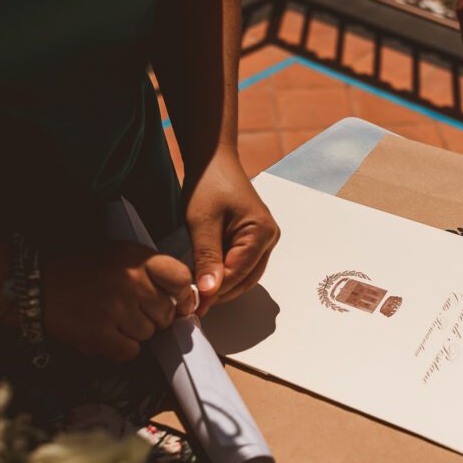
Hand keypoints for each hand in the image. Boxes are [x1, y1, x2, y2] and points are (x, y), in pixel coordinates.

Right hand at [44, 242, 194, 360]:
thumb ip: (154, 272)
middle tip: (128, 310)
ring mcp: (116, 308)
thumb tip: (187, 297)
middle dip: (152, 317)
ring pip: (148, 334)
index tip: (176, 302)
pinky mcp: (101, 333)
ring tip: (111, 319)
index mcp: (138, 259)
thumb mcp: (121, 257)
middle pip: (166, 313)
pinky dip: (119, 348)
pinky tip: (104, 333)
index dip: (182, 295)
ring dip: (133, 333)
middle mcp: (130, 281)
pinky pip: (130, 351)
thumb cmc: (83, 273)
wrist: (38, 285)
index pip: (181, 279)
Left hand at [185, 153, 279, 315]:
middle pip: (246, 279)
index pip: (239, 273)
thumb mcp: (202, 221)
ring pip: (244, 276)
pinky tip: (205, 275)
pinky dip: (224, 274)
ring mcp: (264, 240)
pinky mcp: (254, 240)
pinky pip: (241, 266)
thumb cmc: (209, 183)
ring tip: (196, 290)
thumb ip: (207, 257)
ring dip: (222, 285)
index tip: (193, 302)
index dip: (216, 291)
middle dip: (220, 291)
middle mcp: (269, 238)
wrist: (212, 160)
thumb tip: (209, 290)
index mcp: (262, 232)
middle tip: (193, 301)